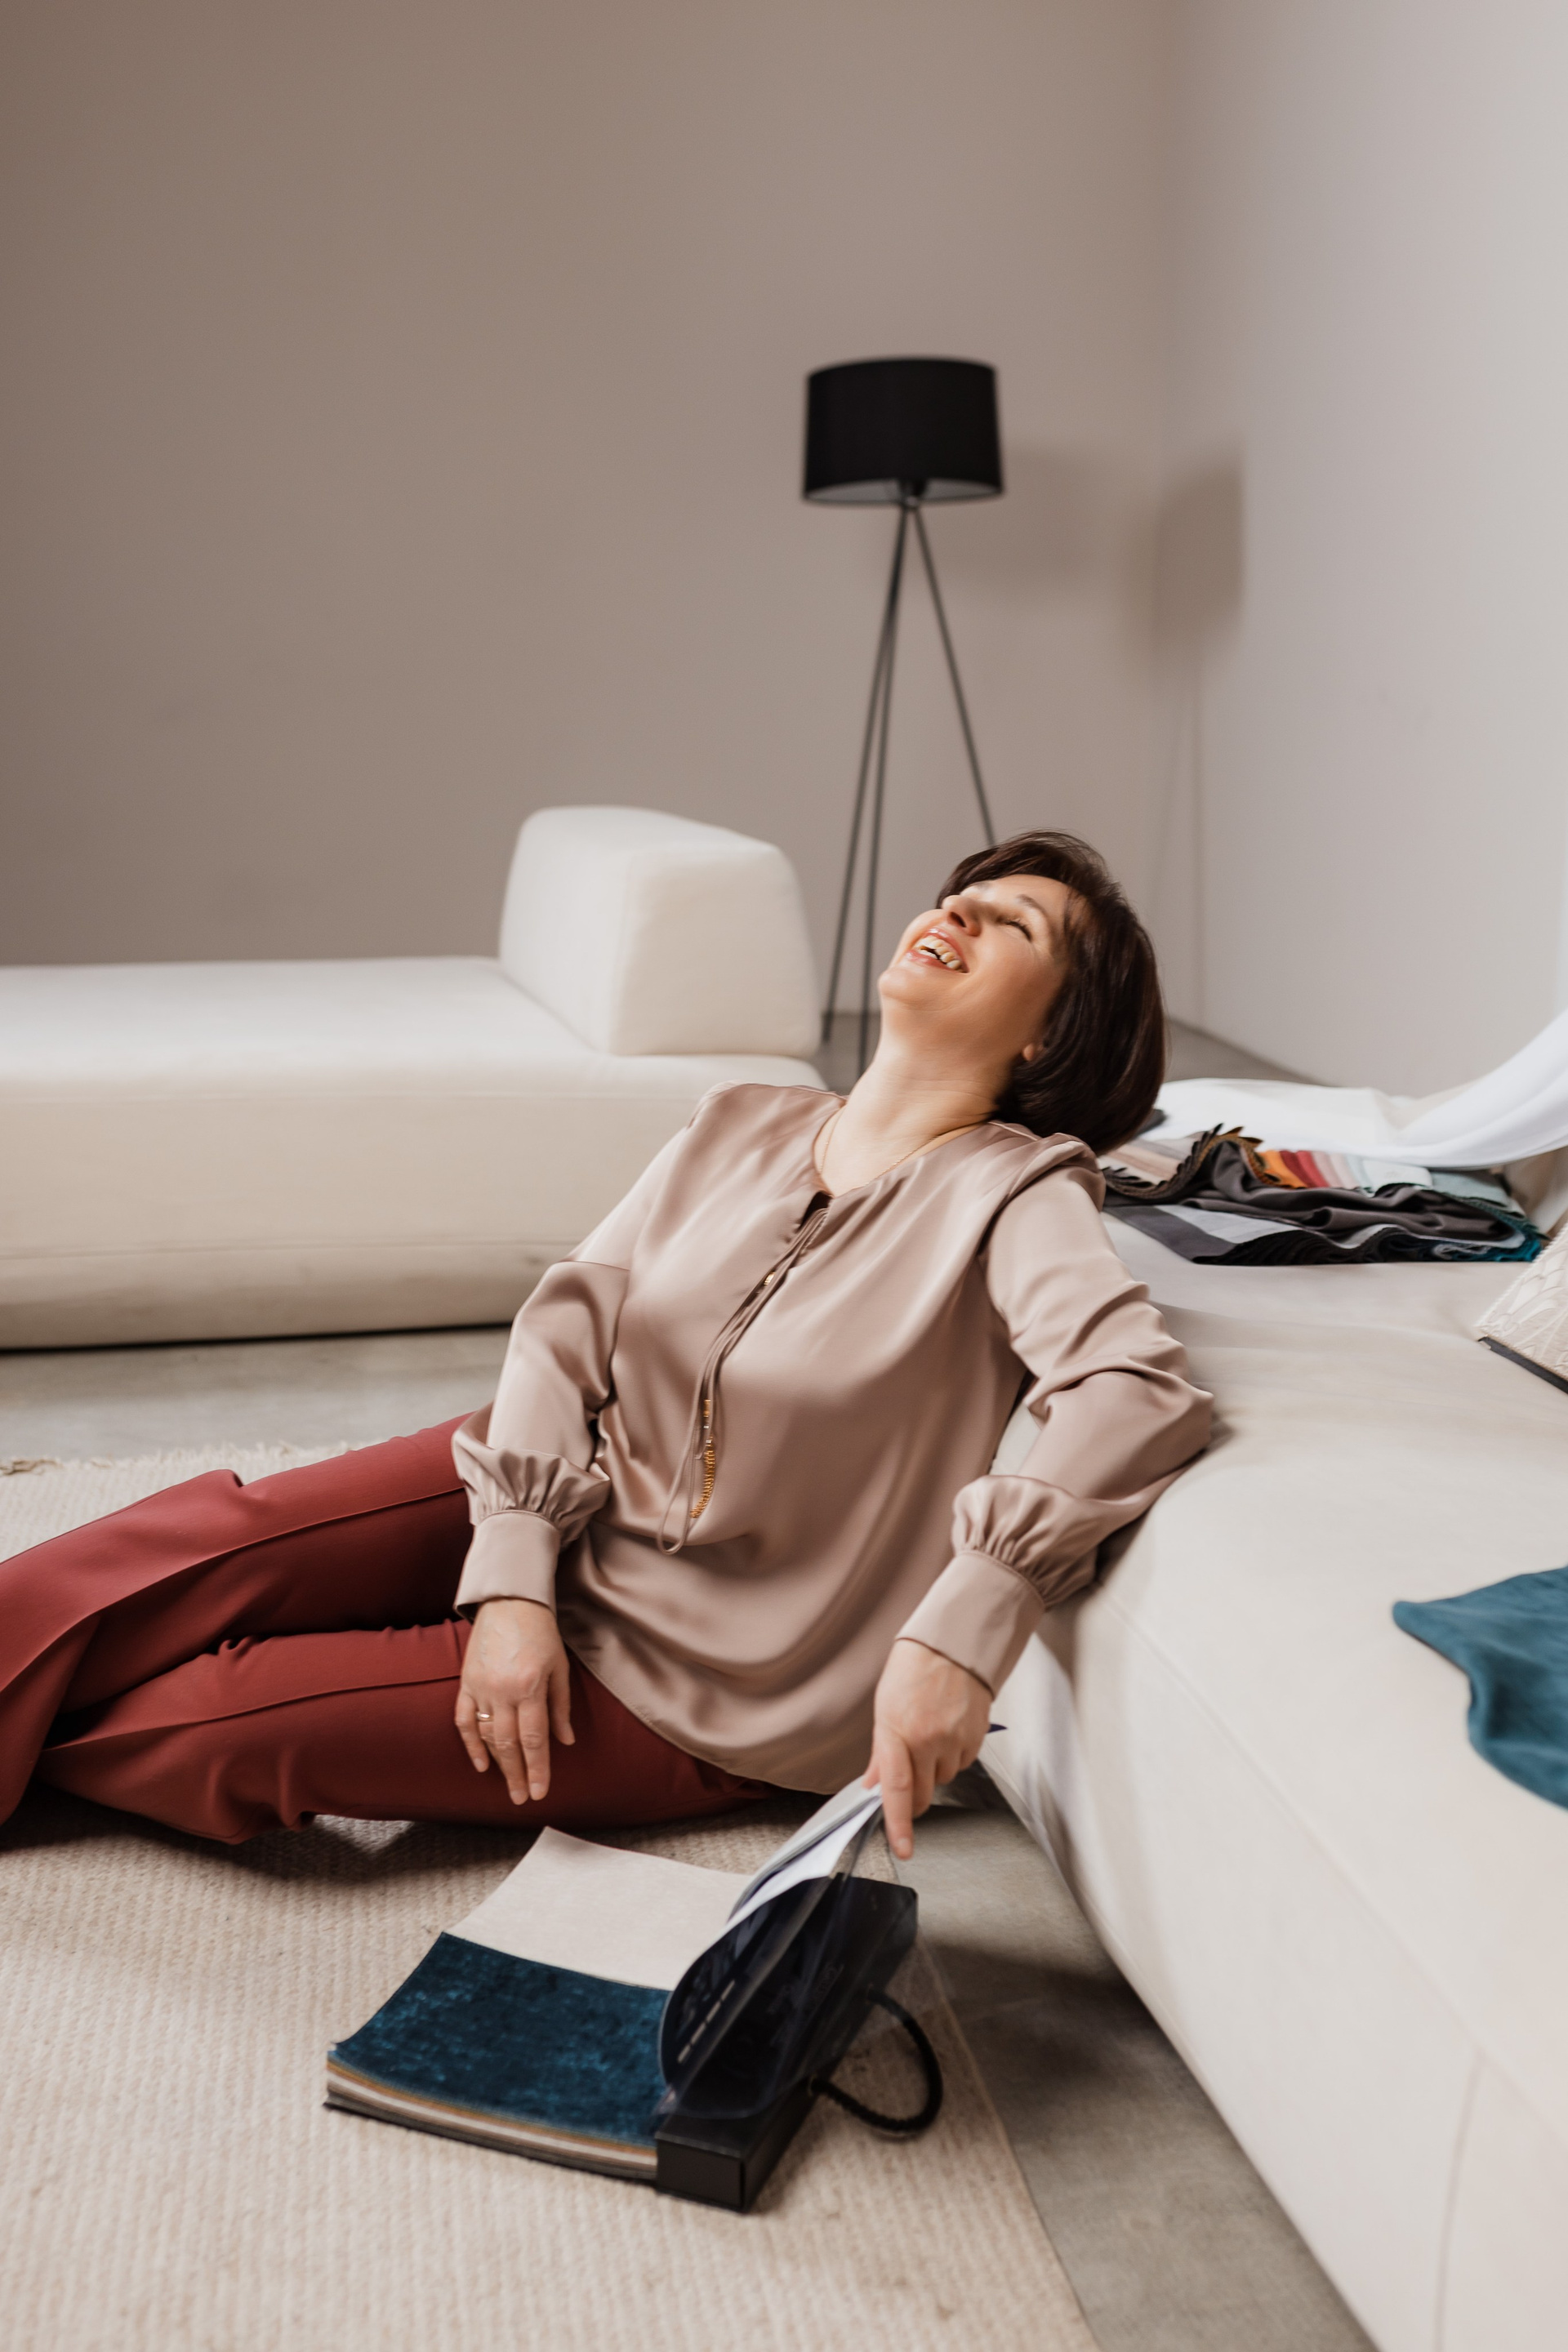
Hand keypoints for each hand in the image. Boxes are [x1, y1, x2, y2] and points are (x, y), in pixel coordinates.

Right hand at [455, 1597, 573, 1804]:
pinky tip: (481, 1764)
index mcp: (530, 1687)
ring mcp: (480, 1687)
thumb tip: (565, 1741)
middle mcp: (503, 1691)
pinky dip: (471, 1743)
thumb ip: (560, 1706)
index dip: (538, 1768)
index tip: (541, 1792)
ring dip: (498, 1764)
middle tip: (523, 1799)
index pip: (534, 1739)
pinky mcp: (466, 1682)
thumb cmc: (541, 1632)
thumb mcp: (559, 1666)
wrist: (509, 1601)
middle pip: (509, 1744)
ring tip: (509, 1786)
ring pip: (487, 1735)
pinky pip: (464, 1720)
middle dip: (517, 1775)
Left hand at [865, 1638, 991, 1861]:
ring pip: (943, 1778)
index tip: (902, 1848)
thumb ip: (881, 1751)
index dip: (899, 1824)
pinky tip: (948, 1730)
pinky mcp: (976, 1738)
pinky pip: (962, 1763)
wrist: (954, 1642)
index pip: (896, 1789)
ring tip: (931, 1732)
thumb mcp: (885, 1706)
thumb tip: (873, 1785)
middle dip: (913, 1794)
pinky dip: (953, 1755)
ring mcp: (954, 1739)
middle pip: (921, 1794)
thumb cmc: (914, 1667)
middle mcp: (927, 1739)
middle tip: (909, 1771)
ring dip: (934, 1768)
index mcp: (896, 1730)